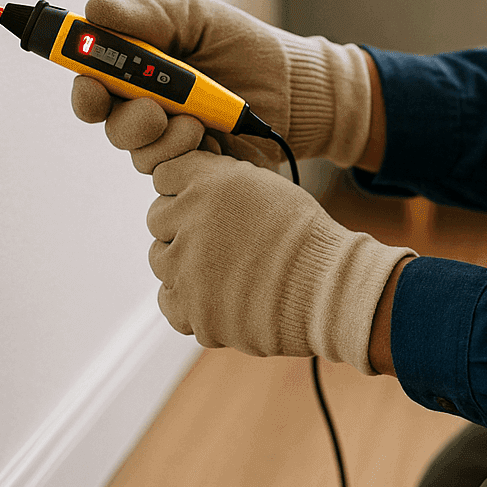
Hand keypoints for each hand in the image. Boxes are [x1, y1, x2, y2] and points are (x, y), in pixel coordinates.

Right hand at [69, 0, 372, 167]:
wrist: (293, 82)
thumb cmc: (240, 45)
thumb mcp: (193, 18)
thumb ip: (146, 17)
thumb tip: (94, 9)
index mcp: (136, 73)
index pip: (92, 89)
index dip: (84, 92)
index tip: (91, 87)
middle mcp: (148, 111)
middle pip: (111, 128)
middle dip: (127, 120)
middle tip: (153, 110)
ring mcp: (173, 143)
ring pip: (141, 156)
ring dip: (165, 139)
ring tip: (199, 122)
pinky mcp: (199, 168)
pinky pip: (178, 175)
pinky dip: (192, 157)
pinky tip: (216, 141)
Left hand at [135, 114, 413, 369]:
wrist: (328, 288)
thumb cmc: (303, 235)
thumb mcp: (264, 185)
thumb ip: (218, 179)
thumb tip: (183, 185)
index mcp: (209, 182)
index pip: (165, 175)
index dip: (184, 187)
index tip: (204, 201)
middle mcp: (190, 220)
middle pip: (158, 218)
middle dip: (182, 225)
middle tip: (218, 237)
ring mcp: (187, 269)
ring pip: (161, 260)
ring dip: (185, 262)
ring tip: (225, 268)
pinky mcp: (192, 311)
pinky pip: (169, 301)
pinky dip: (189, 300)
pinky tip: (220, 294)